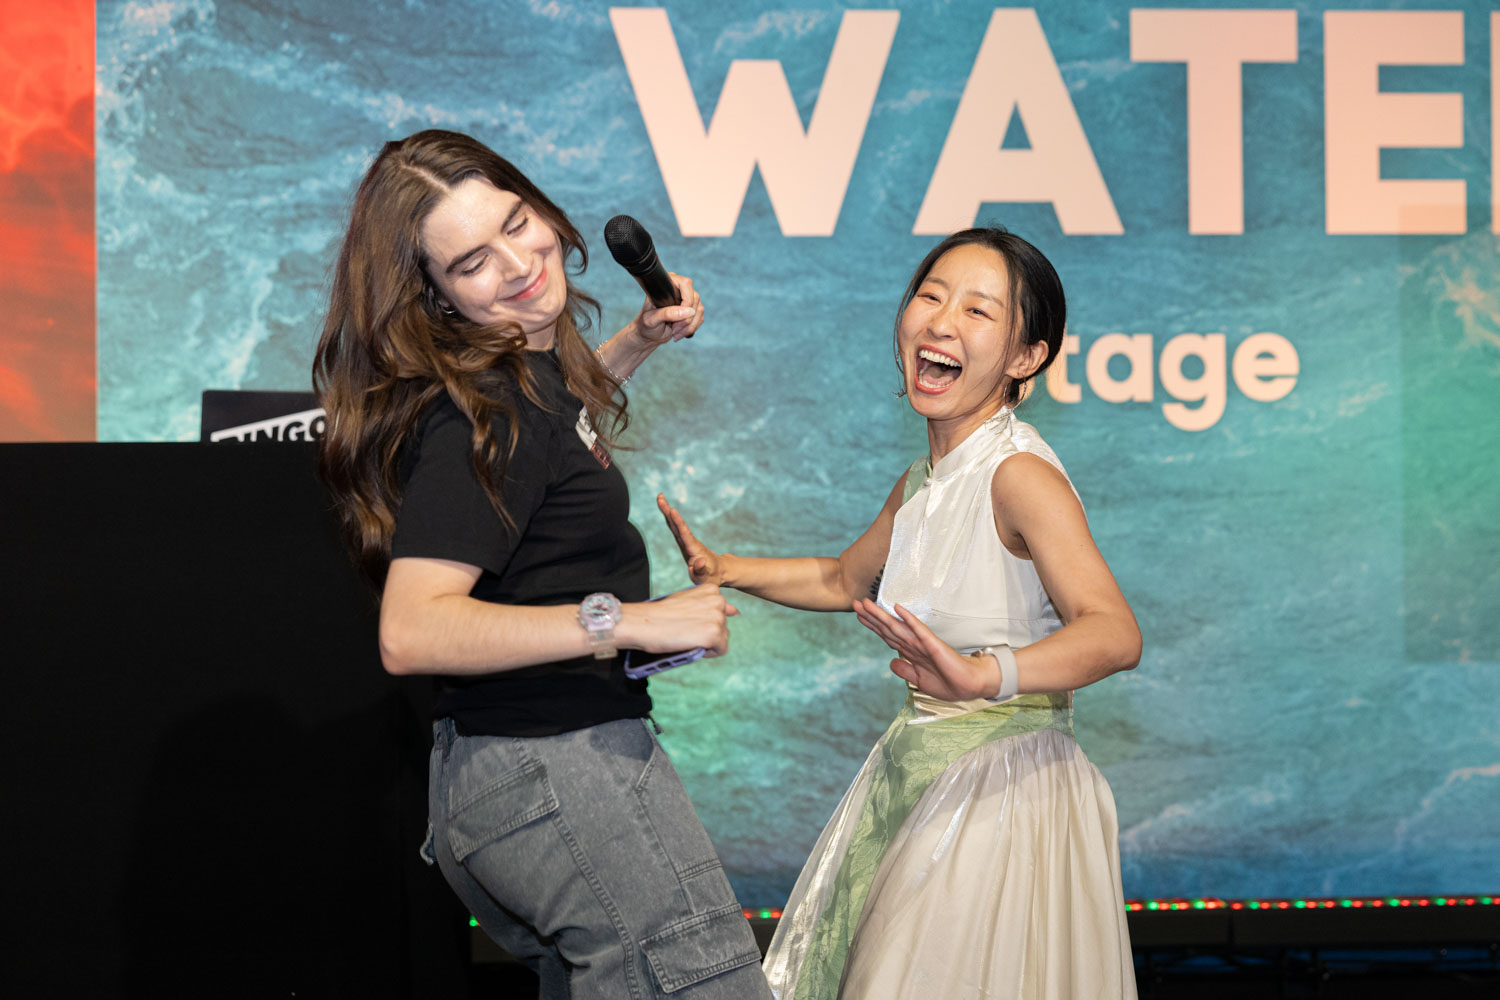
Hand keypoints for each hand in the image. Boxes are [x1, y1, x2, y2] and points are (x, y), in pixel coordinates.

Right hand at [618, 583, 738, 657]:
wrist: (643, 622)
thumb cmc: (660, 614)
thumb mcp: (687, 601)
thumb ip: (710, 604)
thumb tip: (736, 611)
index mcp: (711, 590)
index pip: (721, 611)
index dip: (704, 621)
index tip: (691, 622)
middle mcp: (718, 601)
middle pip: (723, 626)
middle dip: (707, 632)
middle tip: (685, 632)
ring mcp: (718, 617)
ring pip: (722, 639)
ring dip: (707, 643)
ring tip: (686, 637)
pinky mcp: (715, 634)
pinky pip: (720, 650)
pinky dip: (708, 652)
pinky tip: (692, 645)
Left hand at [631, 273, 704, 344]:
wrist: (649, 335)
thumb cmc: (646, 325)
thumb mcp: (652, 319)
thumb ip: (668, 314)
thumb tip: (689, 311)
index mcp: (667, 285)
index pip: (685, 284)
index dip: (686, 300)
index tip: (679, 317)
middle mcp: (679, 289)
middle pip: (695, 299)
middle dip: (686, 318)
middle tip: (673, 328)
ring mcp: (687, 299)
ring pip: (699, 310)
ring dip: (689, 325)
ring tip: (675, 332)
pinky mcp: (692, 310)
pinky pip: (700, 318)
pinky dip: (691, 328)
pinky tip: (679, 333)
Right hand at [657, 494, 726, 585]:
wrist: (717, 571)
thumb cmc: (710, 575)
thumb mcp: (705, 576)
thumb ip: (701, 570)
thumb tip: (700, 562)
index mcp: (693, 549)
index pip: (684, 533)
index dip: (678, 522)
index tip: (672, 510)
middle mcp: (689, 542)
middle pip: (677, 524)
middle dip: (668, 511)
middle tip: (660, 497)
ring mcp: (686, 541)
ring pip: (675, 524)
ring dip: (667, 511)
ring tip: (660, 498)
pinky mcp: (684, 542)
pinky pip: (675, 528)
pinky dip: (669, 518)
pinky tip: (666, 510)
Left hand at [852, 599, 1002, 700]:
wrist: (970, 685)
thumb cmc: (948, 682)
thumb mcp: (920, 680)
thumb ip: (905, 670)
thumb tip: (891, 662)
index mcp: (911, 652)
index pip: (887, 636)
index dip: (873, 626)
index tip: (859, 616)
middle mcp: (914, 644)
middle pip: (888, 628)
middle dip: (871, 616)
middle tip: (855, 603)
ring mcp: (923, 643)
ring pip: (898, 626)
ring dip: (882, 615)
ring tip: (867, 603)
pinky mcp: (933, 644)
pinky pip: (918, 630)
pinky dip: (908, 619)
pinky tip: (898, 608)